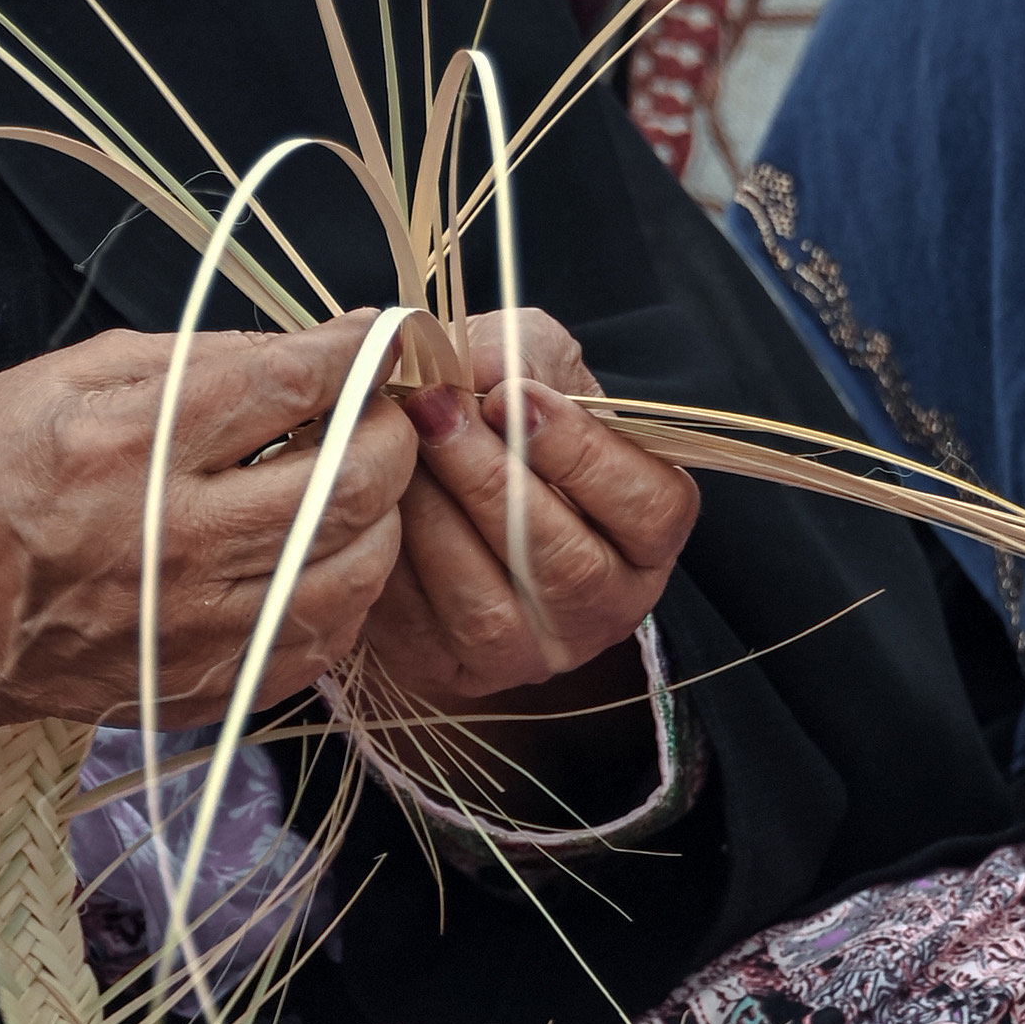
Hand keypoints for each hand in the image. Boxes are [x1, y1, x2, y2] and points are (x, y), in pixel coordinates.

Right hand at [0, 321, 415, 778]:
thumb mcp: (52, 380)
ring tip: (351, 480)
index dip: (365, 351)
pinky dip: (347, 587)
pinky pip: (326, 639)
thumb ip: (183, 357)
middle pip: (356, 478)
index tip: (389, 334)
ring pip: (362, 565)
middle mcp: (178, 540)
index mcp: (133, 444)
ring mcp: (199, 627)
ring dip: (383, 511)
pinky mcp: (203, 687)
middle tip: (379, 408)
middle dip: (393, 427)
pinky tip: (319, 553)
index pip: (296, 383)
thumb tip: (294, 351)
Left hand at [356, 308, 696, 720]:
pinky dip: (392, 561)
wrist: (435, 475)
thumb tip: (480, 368)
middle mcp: (604, 606)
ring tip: (398, 449)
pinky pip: (421, 628)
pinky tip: (374, 502)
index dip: (582, 452)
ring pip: (491, 608)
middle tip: (437, 411)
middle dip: (492, 480)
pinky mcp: (452, 668)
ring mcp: (531, 651)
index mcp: (648, 534)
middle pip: (567, 564)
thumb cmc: (500, 417)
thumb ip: (519, 355)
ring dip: (437, 519)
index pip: (650, 508)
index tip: (513, 396)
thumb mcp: (528, 364)